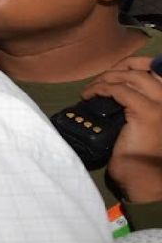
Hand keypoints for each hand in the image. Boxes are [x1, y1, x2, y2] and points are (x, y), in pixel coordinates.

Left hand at [83, 56, 161, 202]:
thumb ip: (139, 106)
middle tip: (99, 79)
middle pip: (144, 68)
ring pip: (131, 76)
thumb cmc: (144, 156)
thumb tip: (119, 91)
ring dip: (106, 78)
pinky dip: (100, 89)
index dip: (135, 64)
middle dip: (118, 67)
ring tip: (90, 89)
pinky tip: (89, 95)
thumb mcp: (144, 125)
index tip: (114, 71)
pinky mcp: (145, 112)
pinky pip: (119, 90)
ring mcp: (161, 104)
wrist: (145, 178)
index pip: (157, 70)